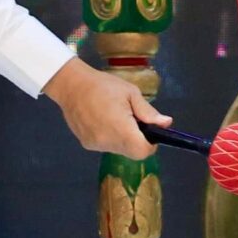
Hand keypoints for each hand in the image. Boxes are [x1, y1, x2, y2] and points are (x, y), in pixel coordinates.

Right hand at [42, 58, 169, 158]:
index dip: (151, 144)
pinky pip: (106, 146)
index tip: (149, 131)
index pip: (143, 151)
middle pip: (132, 152)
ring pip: (119, 150)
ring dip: (124, 139)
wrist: (70, 85)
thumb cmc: (103, 85)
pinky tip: (102, 121)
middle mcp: (108, 142)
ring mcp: (96, 145)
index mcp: (121, 129)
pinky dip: (110, 138)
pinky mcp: (87, 144)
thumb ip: (148, 112)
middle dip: (138, 141)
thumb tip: (166, 124)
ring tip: (115, 117)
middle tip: (133, 121)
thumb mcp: (130, 93)